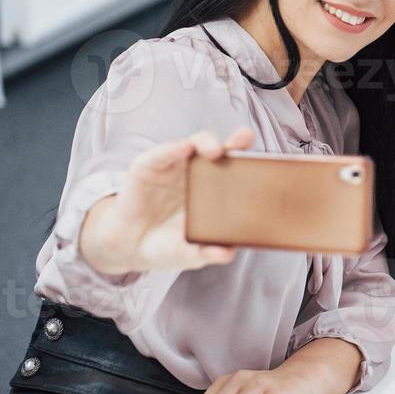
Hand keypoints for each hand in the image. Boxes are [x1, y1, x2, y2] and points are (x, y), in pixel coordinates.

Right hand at [80, 126, 254, 274]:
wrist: (129, 247)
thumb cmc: (166, 245)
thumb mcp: (188, 253)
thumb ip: (206, 252)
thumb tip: (227, 254)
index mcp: (212, 193)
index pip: (234, 173)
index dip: (249, 163)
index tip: (265, 161)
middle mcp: (195, 174)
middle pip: (218, 152)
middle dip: (234, 143)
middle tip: (244, 139)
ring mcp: (172, 168)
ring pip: (192, 146)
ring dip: (205, 143)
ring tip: (214, 151)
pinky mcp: (148, 167)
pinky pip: (162, 153)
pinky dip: (173, 149)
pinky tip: (184, 148)